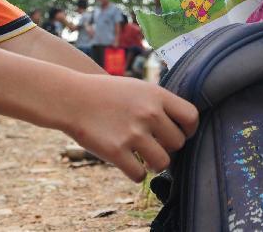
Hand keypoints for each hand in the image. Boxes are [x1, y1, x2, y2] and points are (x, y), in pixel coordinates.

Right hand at [63, 74, 197, 181]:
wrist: (71, 98)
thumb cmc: (107, 93)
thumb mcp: (138, 87)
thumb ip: (160, 103)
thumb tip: (183, 124)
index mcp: (157, 95)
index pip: (191, 116)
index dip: (189, 129)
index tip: (180, 134)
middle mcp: (148, 113)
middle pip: (178, 143)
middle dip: (169, 148)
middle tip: (156, 147)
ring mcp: (133, 133)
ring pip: (163, 162)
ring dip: (156, 164)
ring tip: (146, 160)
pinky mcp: (116, 151)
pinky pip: (139, 175)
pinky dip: (136, 174)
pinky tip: (130, 166)